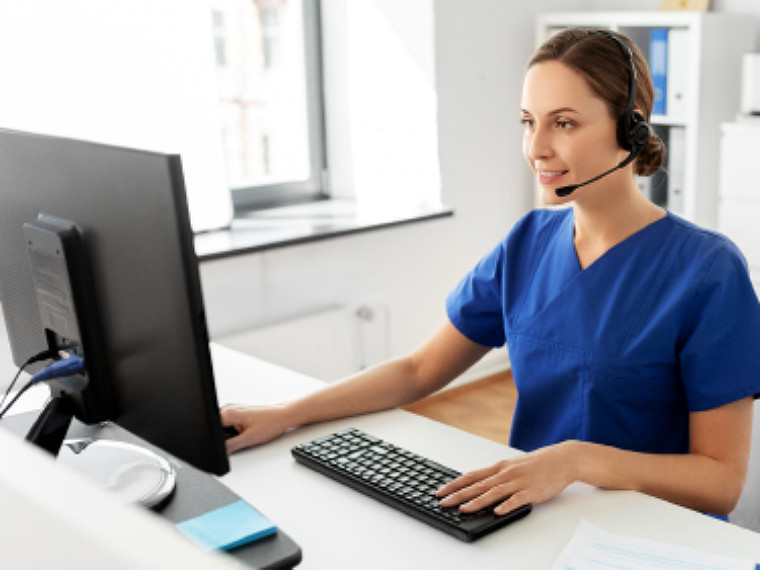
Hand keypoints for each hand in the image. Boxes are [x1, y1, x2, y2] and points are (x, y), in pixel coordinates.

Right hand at [219, 403, 290, 453]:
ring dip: (227, 433)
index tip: (221, 444)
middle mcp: (229, 408)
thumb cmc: (270, 423)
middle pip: (215, 426)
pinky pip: (228, 422)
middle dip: (220, 436)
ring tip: (242, 433)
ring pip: (221, 425)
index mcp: (229, 412)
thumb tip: (218, 452)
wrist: (282, 416)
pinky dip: (232, 429)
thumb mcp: (248, 439)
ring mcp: (234, 408)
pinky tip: (243, 431)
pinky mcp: (239, 411)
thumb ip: (230, 446)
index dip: (213, 438)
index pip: (211, 426)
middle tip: (235, 439)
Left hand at [435, 441, 578, 514]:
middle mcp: (506, 473)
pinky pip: (516, 499)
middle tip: (444, 502)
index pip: (472, 476)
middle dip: (459, 494)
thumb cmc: (537, 463)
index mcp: (500, 467)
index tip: (441, 491)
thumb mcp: (513, 466)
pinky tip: (497, 511)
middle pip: (478, 485)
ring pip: (494, 492)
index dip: (455, 484)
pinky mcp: (531, 491)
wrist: (562, 459)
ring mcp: (518, 482)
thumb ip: (497, 475)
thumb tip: (479, 484)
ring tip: (464, 509)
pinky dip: (506, 505)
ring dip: (477, 502)